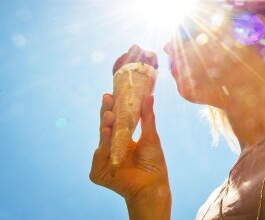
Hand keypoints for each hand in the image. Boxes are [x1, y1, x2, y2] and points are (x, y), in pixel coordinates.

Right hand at [89, 94, 170, 217]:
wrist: (153, 185)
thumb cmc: (153, 163)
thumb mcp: (151, 137)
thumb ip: (147, 118)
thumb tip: (149, 96)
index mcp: (121, 140)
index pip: (115, 120)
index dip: (114, 107)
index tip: (113, 92)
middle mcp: (111, 148)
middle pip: (106, 127)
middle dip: (107, 111)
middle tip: (108, 97)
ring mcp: (103, 159)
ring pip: (102, 139)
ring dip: (105, 126)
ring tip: (109, 114)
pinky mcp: (98, 172)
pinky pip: (99, 155)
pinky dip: (103, 145)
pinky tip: (106, 133)